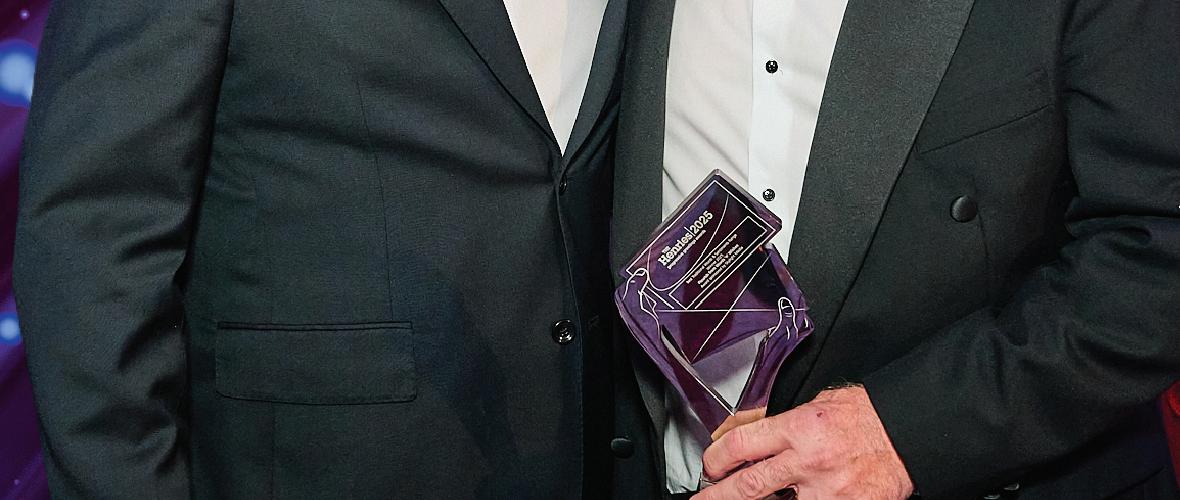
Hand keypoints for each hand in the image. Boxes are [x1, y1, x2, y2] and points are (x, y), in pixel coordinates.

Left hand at [694, 386, 912, 499]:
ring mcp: (826, 490)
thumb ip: (784, 422)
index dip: (717, 459)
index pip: (742, 445)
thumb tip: (752, 432)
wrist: (908, 433)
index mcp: (799, 428)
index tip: (710, 466)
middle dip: (719, 497)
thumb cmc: (868, 416)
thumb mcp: (818, 404)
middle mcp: (808, 461)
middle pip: (749, 486)